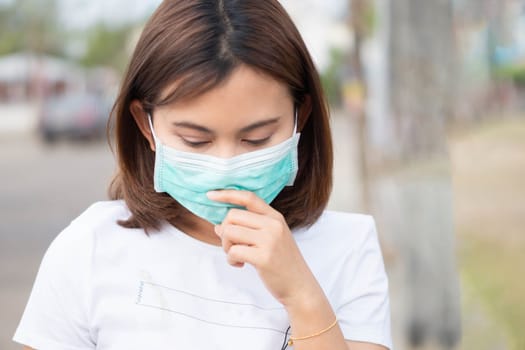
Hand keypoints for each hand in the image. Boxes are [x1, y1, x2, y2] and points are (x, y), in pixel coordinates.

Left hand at [206, 190, 318, 307]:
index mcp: (275, 217)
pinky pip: (233, 251)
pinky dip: (231, 260)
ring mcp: (269, 240)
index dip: (227, 194)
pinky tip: (240, 265)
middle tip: (232, 246)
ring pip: (229, 232)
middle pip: (233, 215)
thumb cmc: (282, 263)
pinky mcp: (264, 257)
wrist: (300, 286)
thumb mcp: (270, 239)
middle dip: (225, 231)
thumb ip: (247, 229)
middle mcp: (273, 224)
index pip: (248, 197)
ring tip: (236, 256)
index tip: (210, 195)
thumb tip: (218, 227)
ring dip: (226, 246)